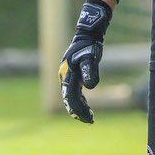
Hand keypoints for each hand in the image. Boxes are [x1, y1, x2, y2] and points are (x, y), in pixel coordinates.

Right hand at [59, 0, 111, 122]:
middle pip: (69, 99)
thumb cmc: (89, 46)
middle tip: (90, 120)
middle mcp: (64, 76)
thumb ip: (90, 71)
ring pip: (70, 96)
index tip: (89, 118)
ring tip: (89, 116)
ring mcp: (66, 75)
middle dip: (78, 111)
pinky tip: (85, 104)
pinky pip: (73, 90)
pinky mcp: (71, 73)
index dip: (79, 109)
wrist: (87, 34)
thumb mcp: (90, 58)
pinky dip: (79, 99)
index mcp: (67, 75)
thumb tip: (90, 87)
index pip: (71, 98)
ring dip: (78, 106)